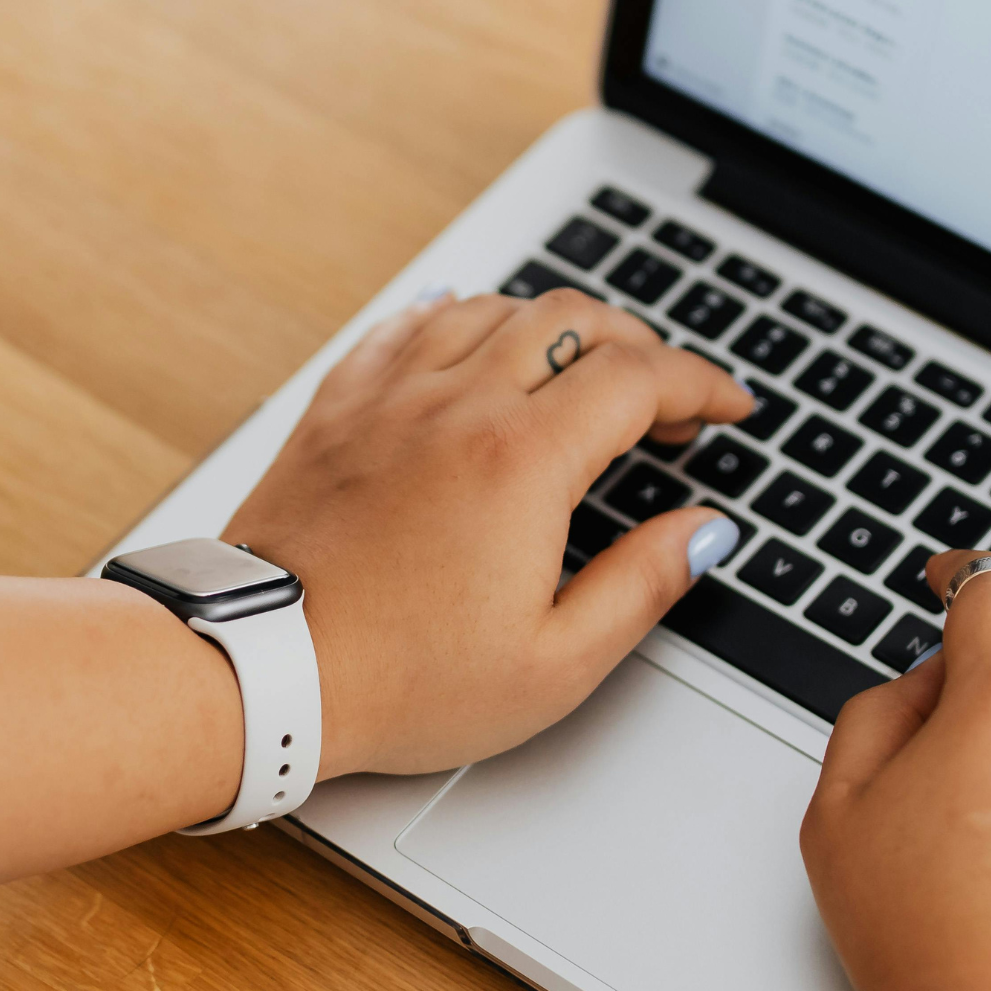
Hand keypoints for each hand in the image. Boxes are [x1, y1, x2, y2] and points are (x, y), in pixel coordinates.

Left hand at [224, 288, 753, 779]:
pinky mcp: (336, 408)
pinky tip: (467, 331)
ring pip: (490, 309)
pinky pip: (405, 326)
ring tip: (578, 366)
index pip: (640, 378)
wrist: (263, 669)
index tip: (727, 405)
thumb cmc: (400, 681)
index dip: (701, 383)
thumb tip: (702, 532)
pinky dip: (455, 317)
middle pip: (571, 320)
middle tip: (663, 397)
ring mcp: (390, 397)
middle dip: (637, 344)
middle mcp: (457, 405)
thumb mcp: (553, 664)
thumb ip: (643, 586)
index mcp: (523, 460)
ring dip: (552, 324)